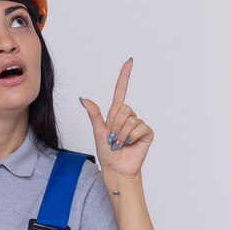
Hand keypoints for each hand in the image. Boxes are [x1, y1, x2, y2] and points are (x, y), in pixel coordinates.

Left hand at [79, 58, 153, 178]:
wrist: (116, 168)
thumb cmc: (106, 152)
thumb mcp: (97, 132)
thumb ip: (94, 114)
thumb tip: (83, 99)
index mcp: (115, 114)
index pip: (121, 91)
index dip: (124, 76)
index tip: (129, 61)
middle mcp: (128, 116)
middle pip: (123, 108)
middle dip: (114, 125)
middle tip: (112, 139)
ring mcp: (138, 124)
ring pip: (130, 119)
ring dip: (121, 135)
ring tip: (119, 144)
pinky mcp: (146, 132)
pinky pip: (139, 127)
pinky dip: (130, 137)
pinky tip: (129, 144)